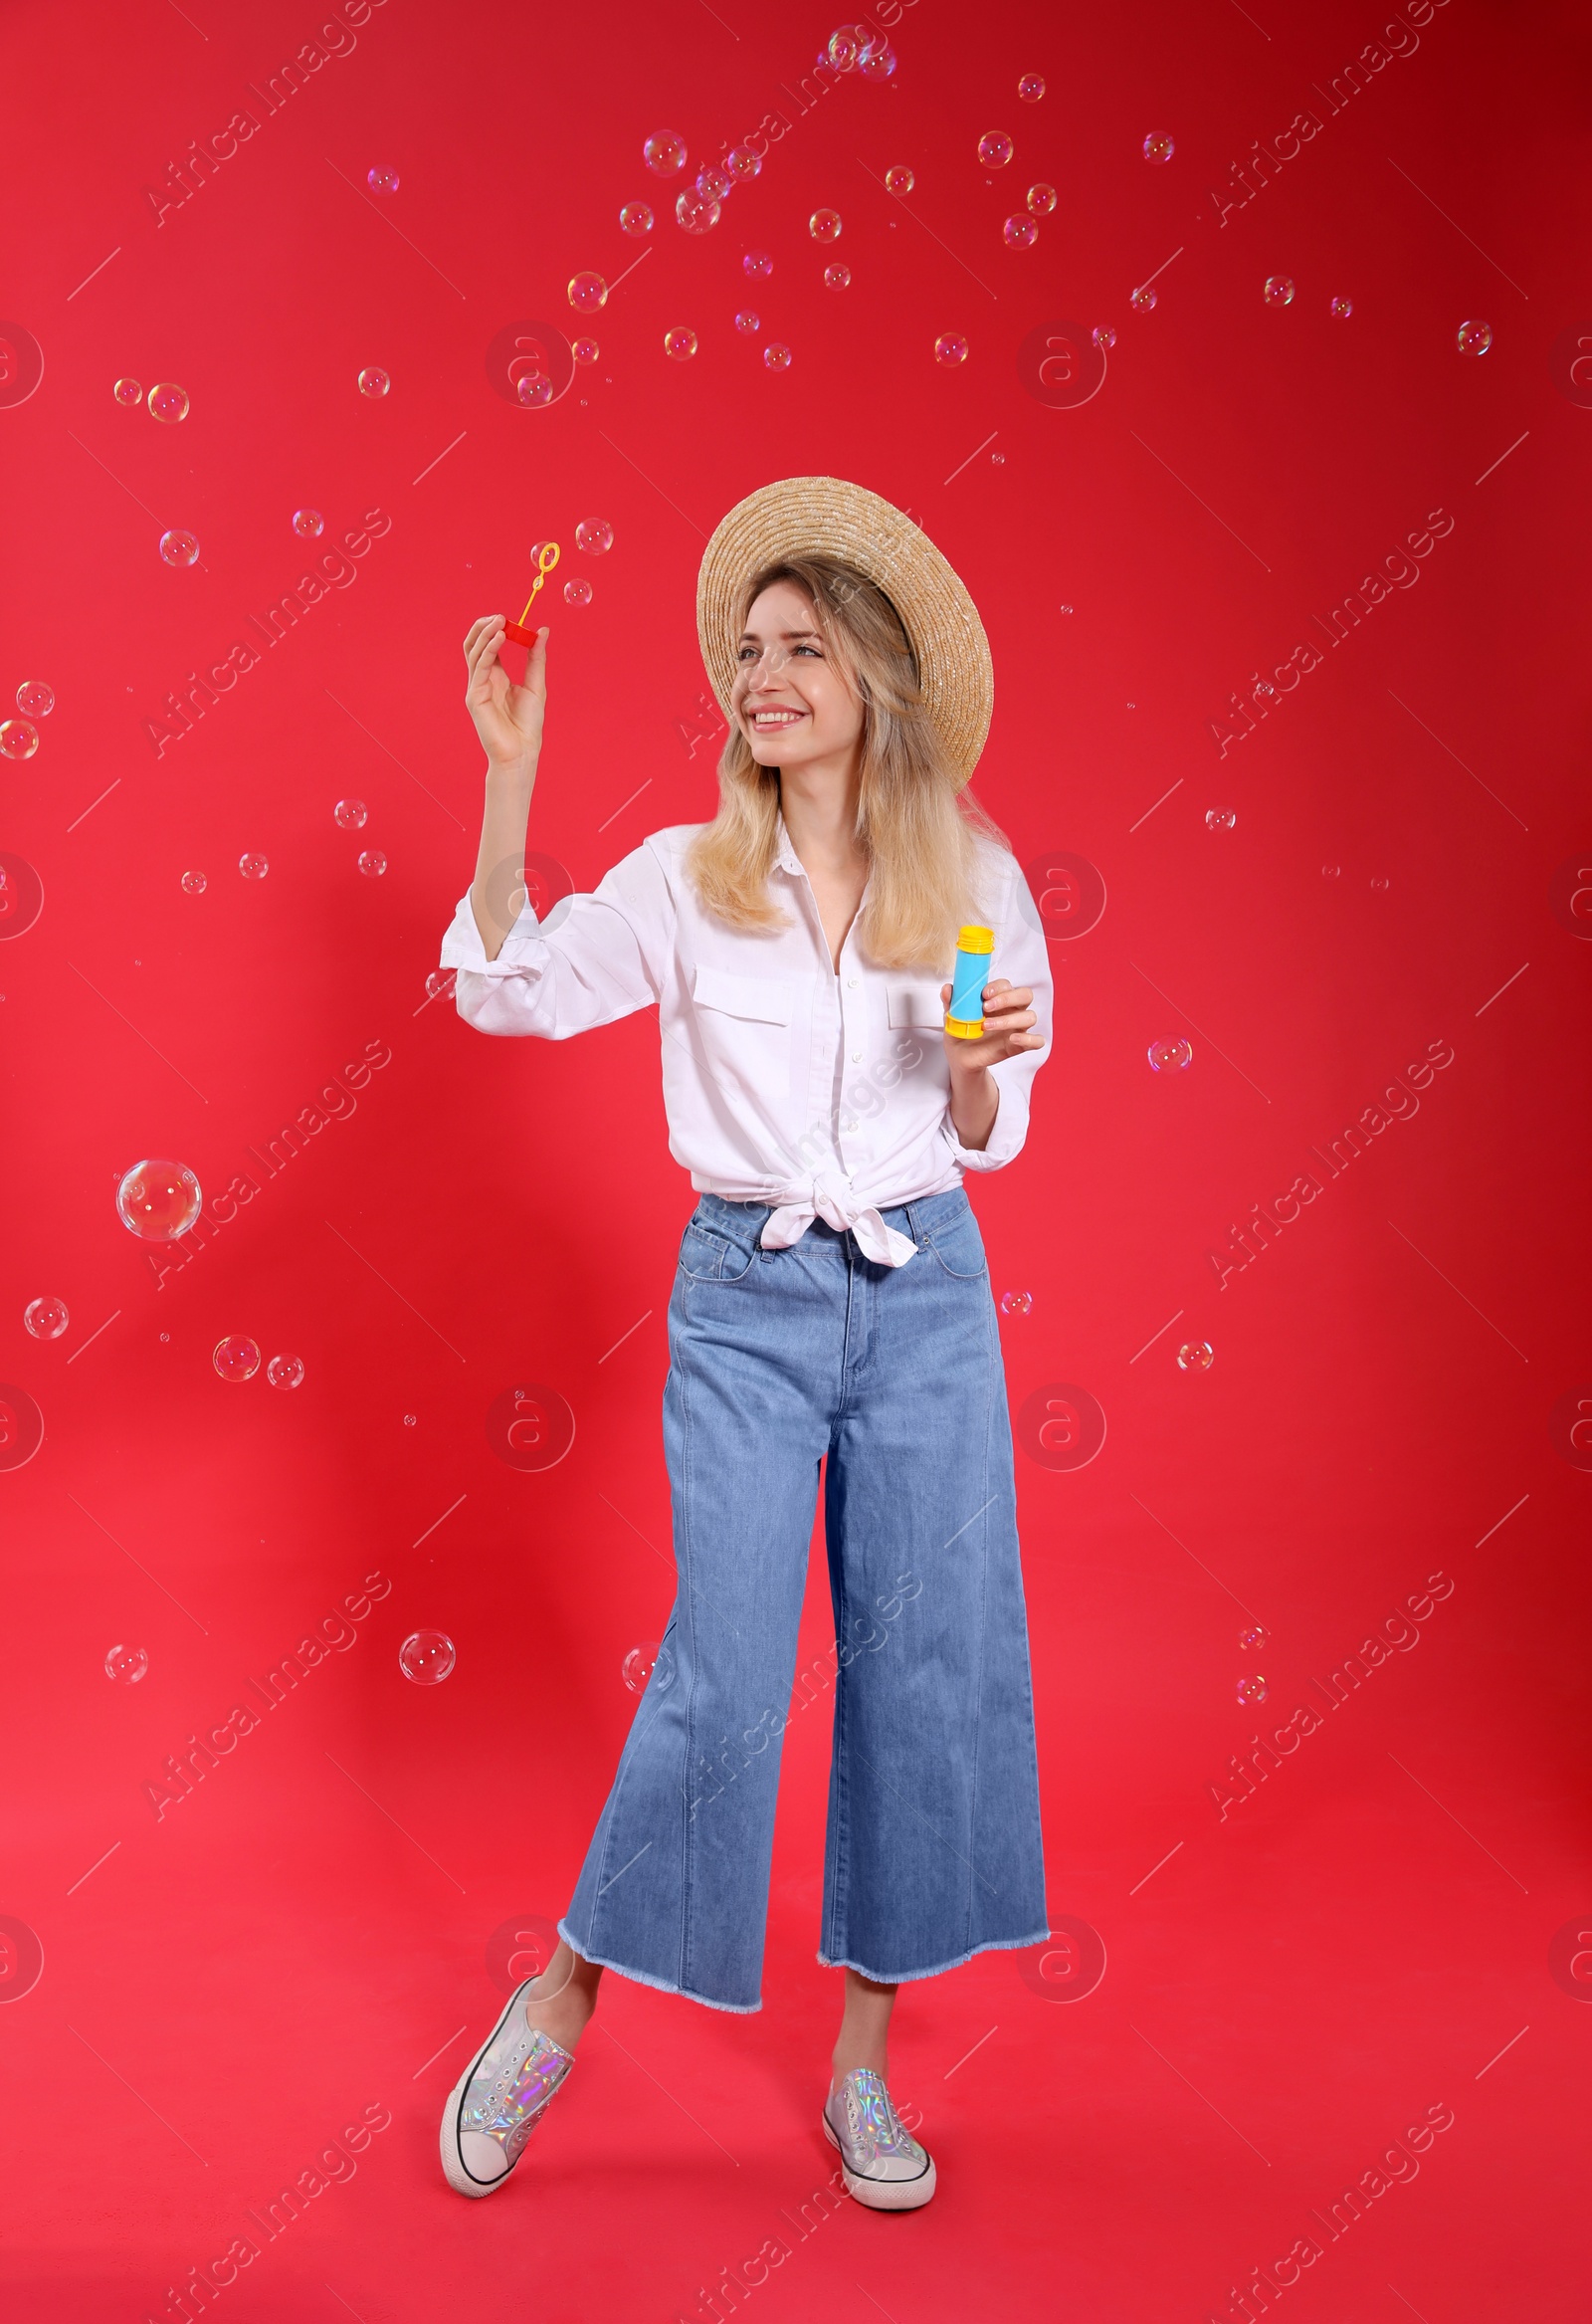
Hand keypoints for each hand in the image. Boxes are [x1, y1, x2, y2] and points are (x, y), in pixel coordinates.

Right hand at [464, 614, 546, 774]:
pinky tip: (500, 638)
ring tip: (500, 621)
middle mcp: (482, 679)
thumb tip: (543, 630)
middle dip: (483, 626)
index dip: (495, 629)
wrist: (523, 752)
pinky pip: (479, 667)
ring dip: (486, 633)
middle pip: (474, 644)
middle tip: (500, 615)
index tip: (509, 618)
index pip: (488, 644)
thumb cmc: (528, 724)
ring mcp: (476, 687)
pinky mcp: (474, 697)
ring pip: (473, 652)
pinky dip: (489, 650)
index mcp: (496, 676)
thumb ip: (536, 657)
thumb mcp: (536, 684)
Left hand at [939, 978, 1041, 1073]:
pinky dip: (1029, 1039)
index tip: (983, 994)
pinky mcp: (1020, 1045)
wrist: (960, 1057)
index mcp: (998, 999)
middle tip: (986, 1007)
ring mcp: (1018, 1028)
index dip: (998, 987)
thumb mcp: (952, 1016)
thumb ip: (951, 1002)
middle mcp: (1012, 1011)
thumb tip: (948, 988)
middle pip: (1025, 995)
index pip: (1007, 985)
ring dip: (1010, 1020)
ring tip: (986, 1026)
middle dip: (1007, 998)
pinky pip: (1037, 1041)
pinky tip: (1013, 1039)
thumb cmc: (961, 1032)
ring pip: (1030, 1016)